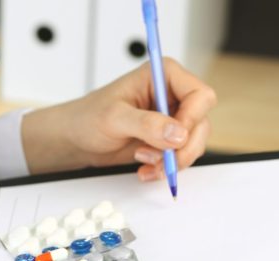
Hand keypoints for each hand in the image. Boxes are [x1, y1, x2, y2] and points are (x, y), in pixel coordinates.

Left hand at [22, 58, 215, 179]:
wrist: (77, 139)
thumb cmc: (88, 118)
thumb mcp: (115, 118)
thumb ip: (147, 124)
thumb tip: (178, 133)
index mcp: (163, 75)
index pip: (199, 95)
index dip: (192, 119)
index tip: (173, 137)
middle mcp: (172, 95)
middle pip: (201, 123)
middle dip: (183, 147)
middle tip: (162, 159)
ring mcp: (172, 118)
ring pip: (194, 143)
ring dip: (172, 160)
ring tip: (144, 161)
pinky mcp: (167, 139)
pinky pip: (181, 157)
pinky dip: (166, 168)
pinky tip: (146, 168)